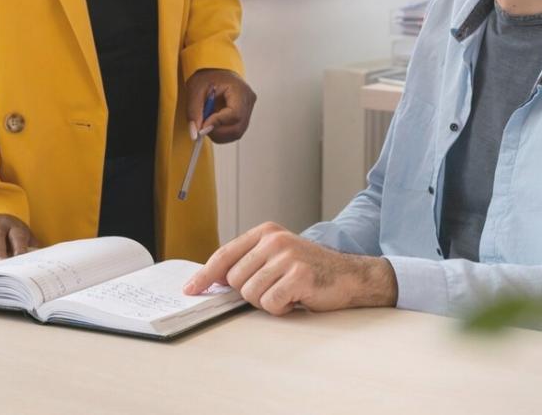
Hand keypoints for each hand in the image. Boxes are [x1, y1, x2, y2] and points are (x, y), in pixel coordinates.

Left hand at [181, 222, 396, 315]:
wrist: (350, 276)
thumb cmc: (311, 270)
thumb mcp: (277, 257)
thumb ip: (248, 262)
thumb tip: (213, 280)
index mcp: (266, 232)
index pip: (225, 254)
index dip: (205, 275)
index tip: (191, 289)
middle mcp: (274, 240)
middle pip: (235, 280)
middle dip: (250, 292)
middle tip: (274, 288)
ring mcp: (287, 256)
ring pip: (250, 294)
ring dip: (267, 302)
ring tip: (287, 292)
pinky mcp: (298, 275)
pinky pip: (271, 304)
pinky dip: (281, 309)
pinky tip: (296, 299)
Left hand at [184, 68, 256, 142]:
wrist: (215, 70)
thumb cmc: (207, 76)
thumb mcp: (195, 90)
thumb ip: (194, 112)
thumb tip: (195, 134)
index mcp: (239, 89)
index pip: (235, 114)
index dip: (218, 123)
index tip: (202, 126)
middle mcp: (248, 100)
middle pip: (237, 127)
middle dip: (217, 132)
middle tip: (202, 127)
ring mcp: (249, 109)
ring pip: (237, 133)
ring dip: (219, 133)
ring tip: (207, 121)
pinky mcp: (245, 115)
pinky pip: (236, 131)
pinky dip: (222, 132)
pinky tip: (214, 122)